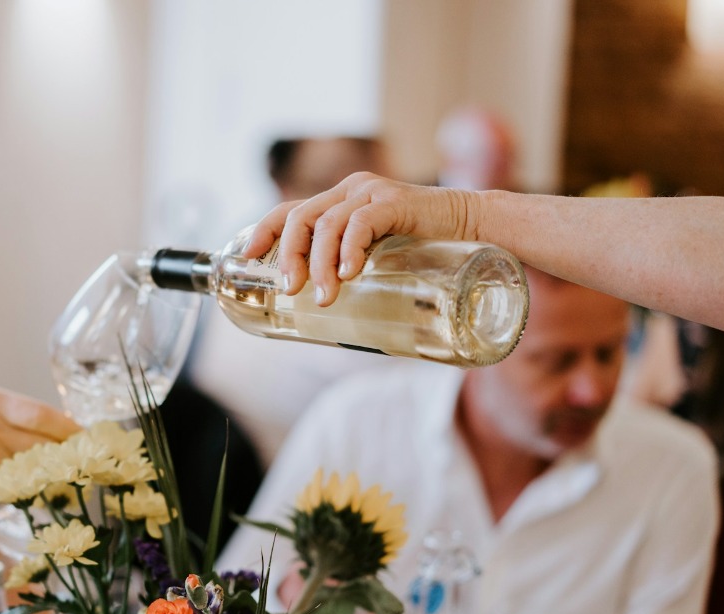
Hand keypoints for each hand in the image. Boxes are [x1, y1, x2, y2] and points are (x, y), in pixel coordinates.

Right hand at [0, 387, 78, 526]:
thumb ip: (13, 415)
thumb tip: (62, 426)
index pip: (44, 415)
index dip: (72, 428)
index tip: (89, 436)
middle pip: (47, 442)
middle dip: (72, 452)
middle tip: (90, 458)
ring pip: (42, 466)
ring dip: (62, 472)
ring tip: (74, 473)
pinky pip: (28, 487)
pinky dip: (43, 488)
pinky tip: (51, 488)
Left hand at [243, 173, 480, 306]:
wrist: (478, 229)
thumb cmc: (426, 249)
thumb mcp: (379, 257)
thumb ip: (352, 270)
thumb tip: (322, 312)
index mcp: (340, 202)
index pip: (289, 211)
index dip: (262, 232)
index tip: (244, 259)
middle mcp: (350, 191)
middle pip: (300, 217)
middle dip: (287, 256)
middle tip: (289, 290)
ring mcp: (372, 193)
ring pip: (326, 224)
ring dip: (319, 264)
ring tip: (324, 297)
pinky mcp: (396, 201)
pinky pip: (361, 222)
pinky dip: (349, 249)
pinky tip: (348, 274)